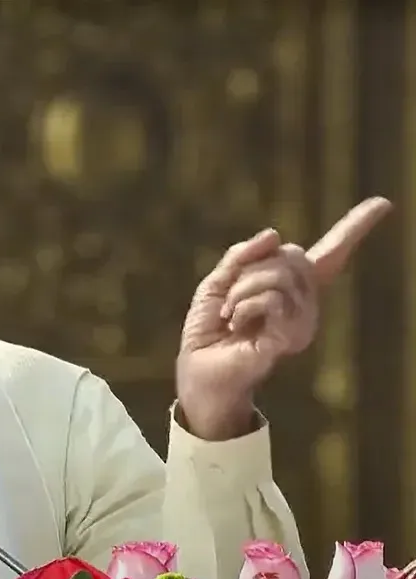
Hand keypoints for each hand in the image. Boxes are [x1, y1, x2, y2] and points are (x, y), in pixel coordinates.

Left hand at [176, 197, 392, 438]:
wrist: (199, 370)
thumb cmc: (209, 330)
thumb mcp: (218, 283)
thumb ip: (242, 256)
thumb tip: (274, 234)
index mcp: (290, 286)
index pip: (331, 253)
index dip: (355, 227)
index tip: (383, 203)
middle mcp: (306, 303)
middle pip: (292, 255)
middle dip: (251, 268)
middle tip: (232, 299)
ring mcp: (303, 320)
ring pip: (280, 274)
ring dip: (242, 290)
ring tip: (232, 316)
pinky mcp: (293, 336)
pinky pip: (274, 298)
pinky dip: (245, 305)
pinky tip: (237, 325)